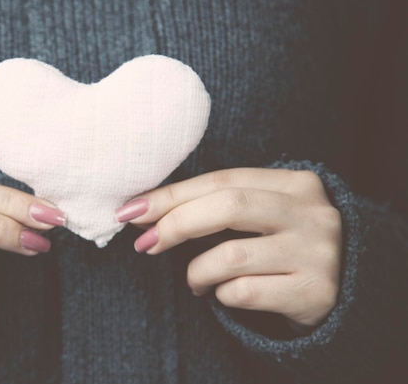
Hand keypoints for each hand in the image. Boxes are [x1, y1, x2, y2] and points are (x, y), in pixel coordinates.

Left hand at [115, 168, 341, 328]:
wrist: (343, 291)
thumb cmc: (282, 246)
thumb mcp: (261, 215)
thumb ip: (215, 205)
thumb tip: (143, 210)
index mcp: (295, 183)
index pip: (222, 179)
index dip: (172, 194)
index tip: (132, 210)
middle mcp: (311, 213)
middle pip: (228, 206)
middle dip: (176, 224)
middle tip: (145, 244)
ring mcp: (317, 252)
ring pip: (231, 255)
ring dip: (197, 271)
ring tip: (195, 280)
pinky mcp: (315, 291)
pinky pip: (243, 292)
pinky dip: (219, 295)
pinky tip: (221, 295)